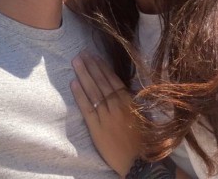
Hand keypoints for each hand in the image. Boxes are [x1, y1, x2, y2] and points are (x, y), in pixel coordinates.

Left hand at [71, 51, 140, 176]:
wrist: (139, 163)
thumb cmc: (144, 140)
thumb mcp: (142, 115)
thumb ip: (131, 101)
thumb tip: (122, 88)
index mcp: (129, 102)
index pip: (113, 80)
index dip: (102, 67)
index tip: (94, 56)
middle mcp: (116, 106)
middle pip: (101, 82)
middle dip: (91, 67)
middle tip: (81, 53)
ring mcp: (106, 116)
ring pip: (93, 91)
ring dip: (84, 75)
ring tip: (76, 61)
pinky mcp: (96, 128)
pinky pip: (87, 108)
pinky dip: (79, 95)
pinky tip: (73, 83)